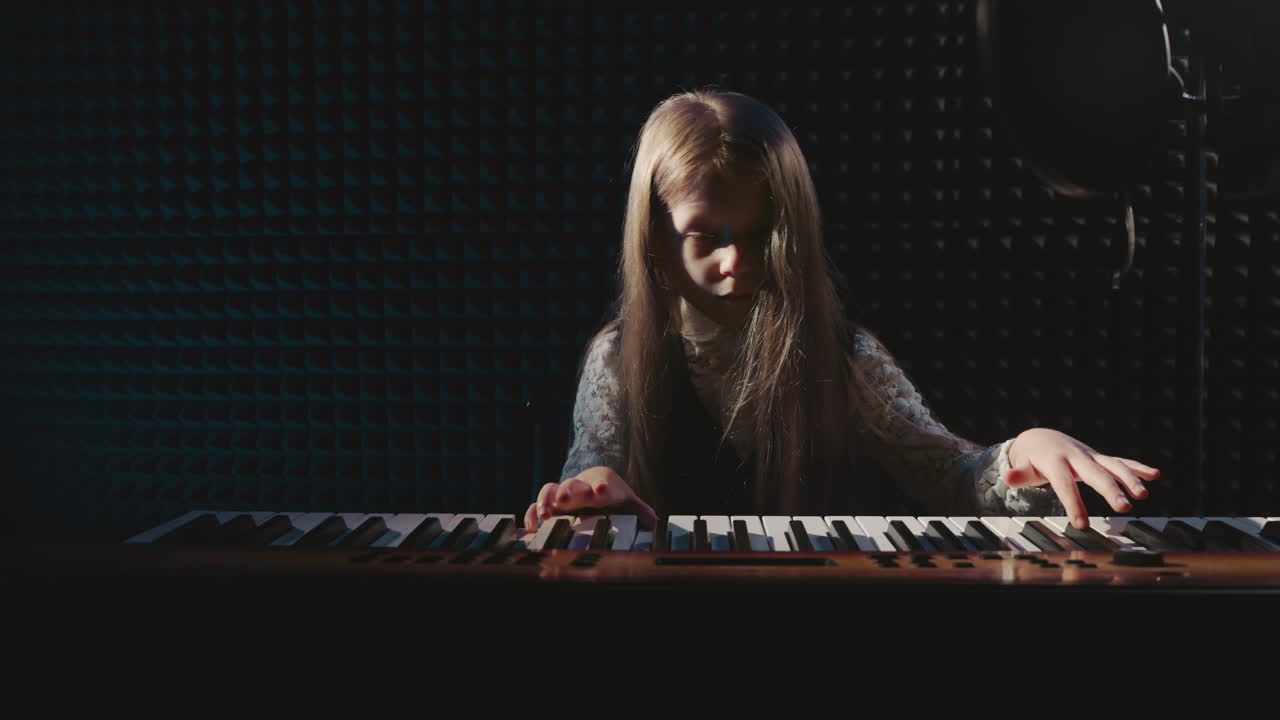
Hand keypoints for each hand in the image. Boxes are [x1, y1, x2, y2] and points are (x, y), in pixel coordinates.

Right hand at [522, 466, 658, 532]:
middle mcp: (581, 486)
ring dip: (546, 499)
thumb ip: (641, 513)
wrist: (596, 485)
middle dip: (570, 491)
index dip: (601, 487)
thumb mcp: (629, 504)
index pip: (603, 483)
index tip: (600, 490)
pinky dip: (532, 513)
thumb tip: (655, 522)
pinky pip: (535, 505)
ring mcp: (563, 494)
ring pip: (550, 489)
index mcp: (603, 484)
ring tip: (545, 513)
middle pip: (574, 484)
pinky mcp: (550, 504)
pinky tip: (532, 527)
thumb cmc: (614, 496)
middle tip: (565, 499)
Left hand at [1005, 428, 1159, 529]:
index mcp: (1056, 461)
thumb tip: (1006, 477)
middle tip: (1123, 508)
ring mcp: (1090, 456)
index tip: (1081, 524)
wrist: (1042, 437)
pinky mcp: (1100, 457)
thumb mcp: (1023, 465)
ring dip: (1129, 479)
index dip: (1073, 504)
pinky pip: (1120, 462)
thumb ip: (1019, 474)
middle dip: (1110, 491)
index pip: (1064, 485)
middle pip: (1094, 474)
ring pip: (1113, 466)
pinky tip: (1155, 474)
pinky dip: (1137, 467)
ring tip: (1143, 494)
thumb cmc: (1032, 458)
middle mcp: (1076, 457)